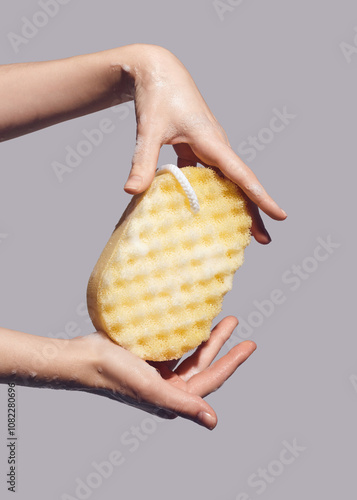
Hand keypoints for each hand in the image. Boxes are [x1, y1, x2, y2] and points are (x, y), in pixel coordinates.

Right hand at [78, 316, 255, 429]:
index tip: (250, 344)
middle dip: (220, 343)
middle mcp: (169, 386)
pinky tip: (192, 320)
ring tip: (219, 317)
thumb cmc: (115, 374)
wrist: (85, 357)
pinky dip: (185, 333)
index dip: (232, 362)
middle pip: (203, 362)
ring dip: (205, 336)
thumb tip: (213, 422)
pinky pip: (175, 344)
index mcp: (173, 397)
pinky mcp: (150, 357)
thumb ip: (183, 404)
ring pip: (190, 351)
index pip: (211, 378)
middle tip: (234, 321)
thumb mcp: (152, 389)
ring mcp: (160, 371)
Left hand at [123, 45, 286, 243]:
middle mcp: (217, 146)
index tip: (280, 216)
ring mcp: (209, 148)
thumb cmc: (157, 95)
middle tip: (263, 240)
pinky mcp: (198, 148)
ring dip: (236, 204)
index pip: (243, 175)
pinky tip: (205, 211)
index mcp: (213, 142)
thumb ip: (143, 162)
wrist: (157, 70)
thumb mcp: (150, 130)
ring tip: (241, 232)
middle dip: (255, 211)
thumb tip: (132, 192)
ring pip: (228, 181)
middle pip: (241, 184)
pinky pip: (210, 176)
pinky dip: (211, 194)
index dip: (261, 197)